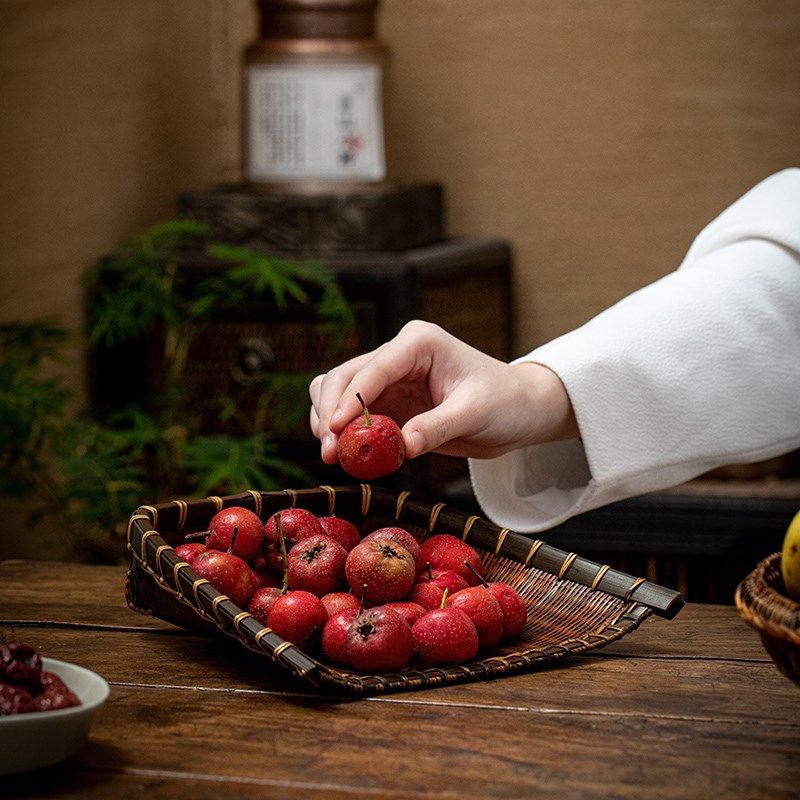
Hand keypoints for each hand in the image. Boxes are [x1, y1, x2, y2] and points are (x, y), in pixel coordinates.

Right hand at [309, 320, 577, 463]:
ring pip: (338, 392)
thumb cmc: (504, 402)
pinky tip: (350, 455)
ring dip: (328, 421)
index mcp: (419, 343)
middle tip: (330, 452)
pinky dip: (343, 433)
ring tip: (334, 455)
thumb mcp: (475, 414)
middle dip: (330, 412)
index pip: (374, 368)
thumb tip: (402, 447)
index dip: (349, 399)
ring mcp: (389, 379)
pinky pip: (351, 414)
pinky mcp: (388, 402)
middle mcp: (397, 355)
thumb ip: (437, 428)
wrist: (517, 411)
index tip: (335, 429)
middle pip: (343, 377)